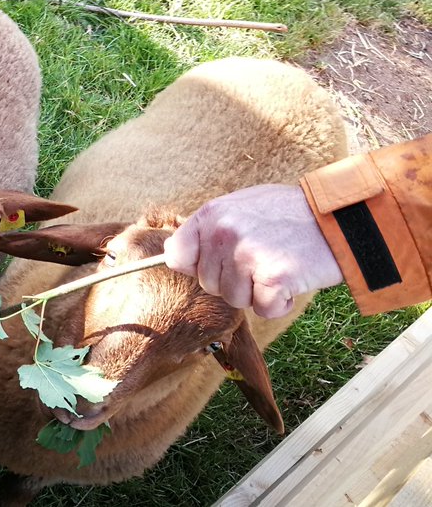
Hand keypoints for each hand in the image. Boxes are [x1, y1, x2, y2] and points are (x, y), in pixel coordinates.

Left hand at [163, 184, 344, 317]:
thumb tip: (178, 257)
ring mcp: (247, 255)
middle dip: (235, 281)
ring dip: (257, 292)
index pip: (176, 256)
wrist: (341, 218)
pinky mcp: (273, 277)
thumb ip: (212, 230)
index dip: (196, 267)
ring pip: (235, 300)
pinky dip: (278, 304)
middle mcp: (223, 233)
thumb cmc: (290, 214)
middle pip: (209, 284)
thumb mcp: (242, 206)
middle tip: (263, 260)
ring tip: (280, 266)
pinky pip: (263, 310)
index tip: (217, 267)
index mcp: (212, 214)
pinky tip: (292, 281)